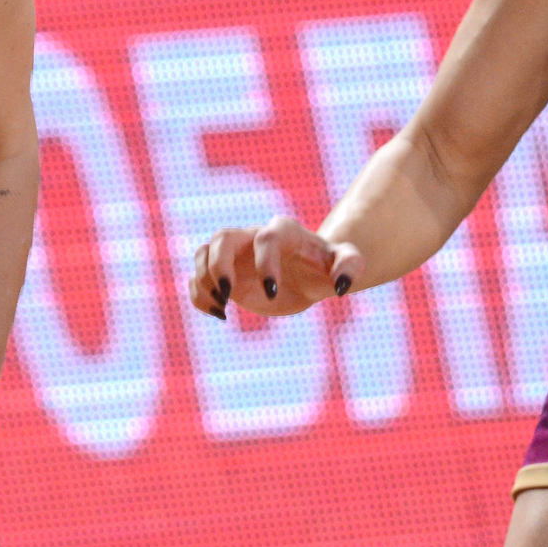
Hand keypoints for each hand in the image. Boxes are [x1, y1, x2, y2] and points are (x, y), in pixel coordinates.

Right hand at [187, 215, 361, 321]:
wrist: (307, 274)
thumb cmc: (325, 266)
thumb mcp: (346, 263)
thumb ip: (350, 266)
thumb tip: (341, 286)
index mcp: (283, 232)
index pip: (266, 238)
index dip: (265, 263)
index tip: (272, 293)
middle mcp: (251, 237)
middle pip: (222, 237)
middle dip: (218, 265)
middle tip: (227, 294)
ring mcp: (233, 254)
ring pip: (203, 253)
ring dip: (203, 280)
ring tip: (222, 306)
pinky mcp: (221, 273)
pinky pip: (196, 277)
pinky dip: (198, 295)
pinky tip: (220, 314)